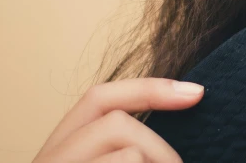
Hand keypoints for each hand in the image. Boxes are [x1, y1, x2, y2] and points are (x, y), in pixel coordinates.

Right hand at [32, 78, 204, 162]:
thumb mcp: (102, 159)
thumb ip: (124, 144)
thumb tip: (182, 107)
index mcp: (57, 150)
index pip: (98, 98)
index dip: (149, 89)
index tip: (197, 92)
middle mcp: (49, 159)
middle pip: (116, 124)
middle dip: (159, 147)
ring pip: (129, 156)